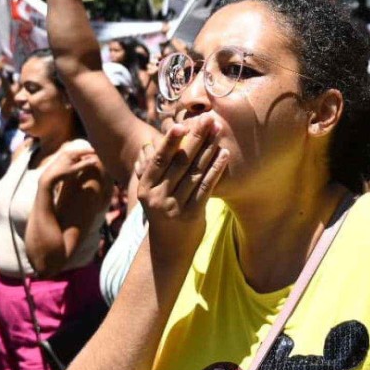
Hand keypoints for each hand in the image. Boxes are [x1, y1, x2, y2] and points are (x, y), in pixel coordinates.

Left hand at [38, 139, 104, 193]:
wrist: (49, 177)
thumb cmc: (62, 174)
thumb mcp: (75, 170)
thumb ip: (85, 164)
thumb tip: (95, 160)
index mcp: (72, 153)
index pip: (86, 150)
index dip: (95, 152)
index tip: (103, 153)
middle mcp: (68, 150)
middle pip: (83, 150)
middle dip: (90, 152)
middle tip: (100, 153)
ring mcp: (65, 152)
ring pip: (78, 152)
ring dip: (85, 154)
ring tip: (93, 157)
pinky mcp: (63, 156)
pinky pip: (75, 153)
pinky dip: (80, 156)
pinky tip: (83, 160)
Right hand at [135, 113, 228, 227]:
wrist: (168, 250)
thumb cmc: (163, 214)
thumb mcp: (153, 193)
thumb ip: (159, 170)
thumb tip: (164, 139)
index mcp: (146, 188)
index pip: (159, 159)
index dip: (170, 140)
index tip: (182, 123)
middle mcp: (158, 197)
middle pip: (180, 161)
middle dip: (196, 137)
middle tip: (208, 118)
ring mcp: (175, 207)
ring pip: (194, 172)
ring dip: (208, 149)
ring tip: (218, 131)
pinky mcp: (192, 215)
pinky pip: (206, 186)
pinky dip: (216, 168)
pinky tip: (224, 154)